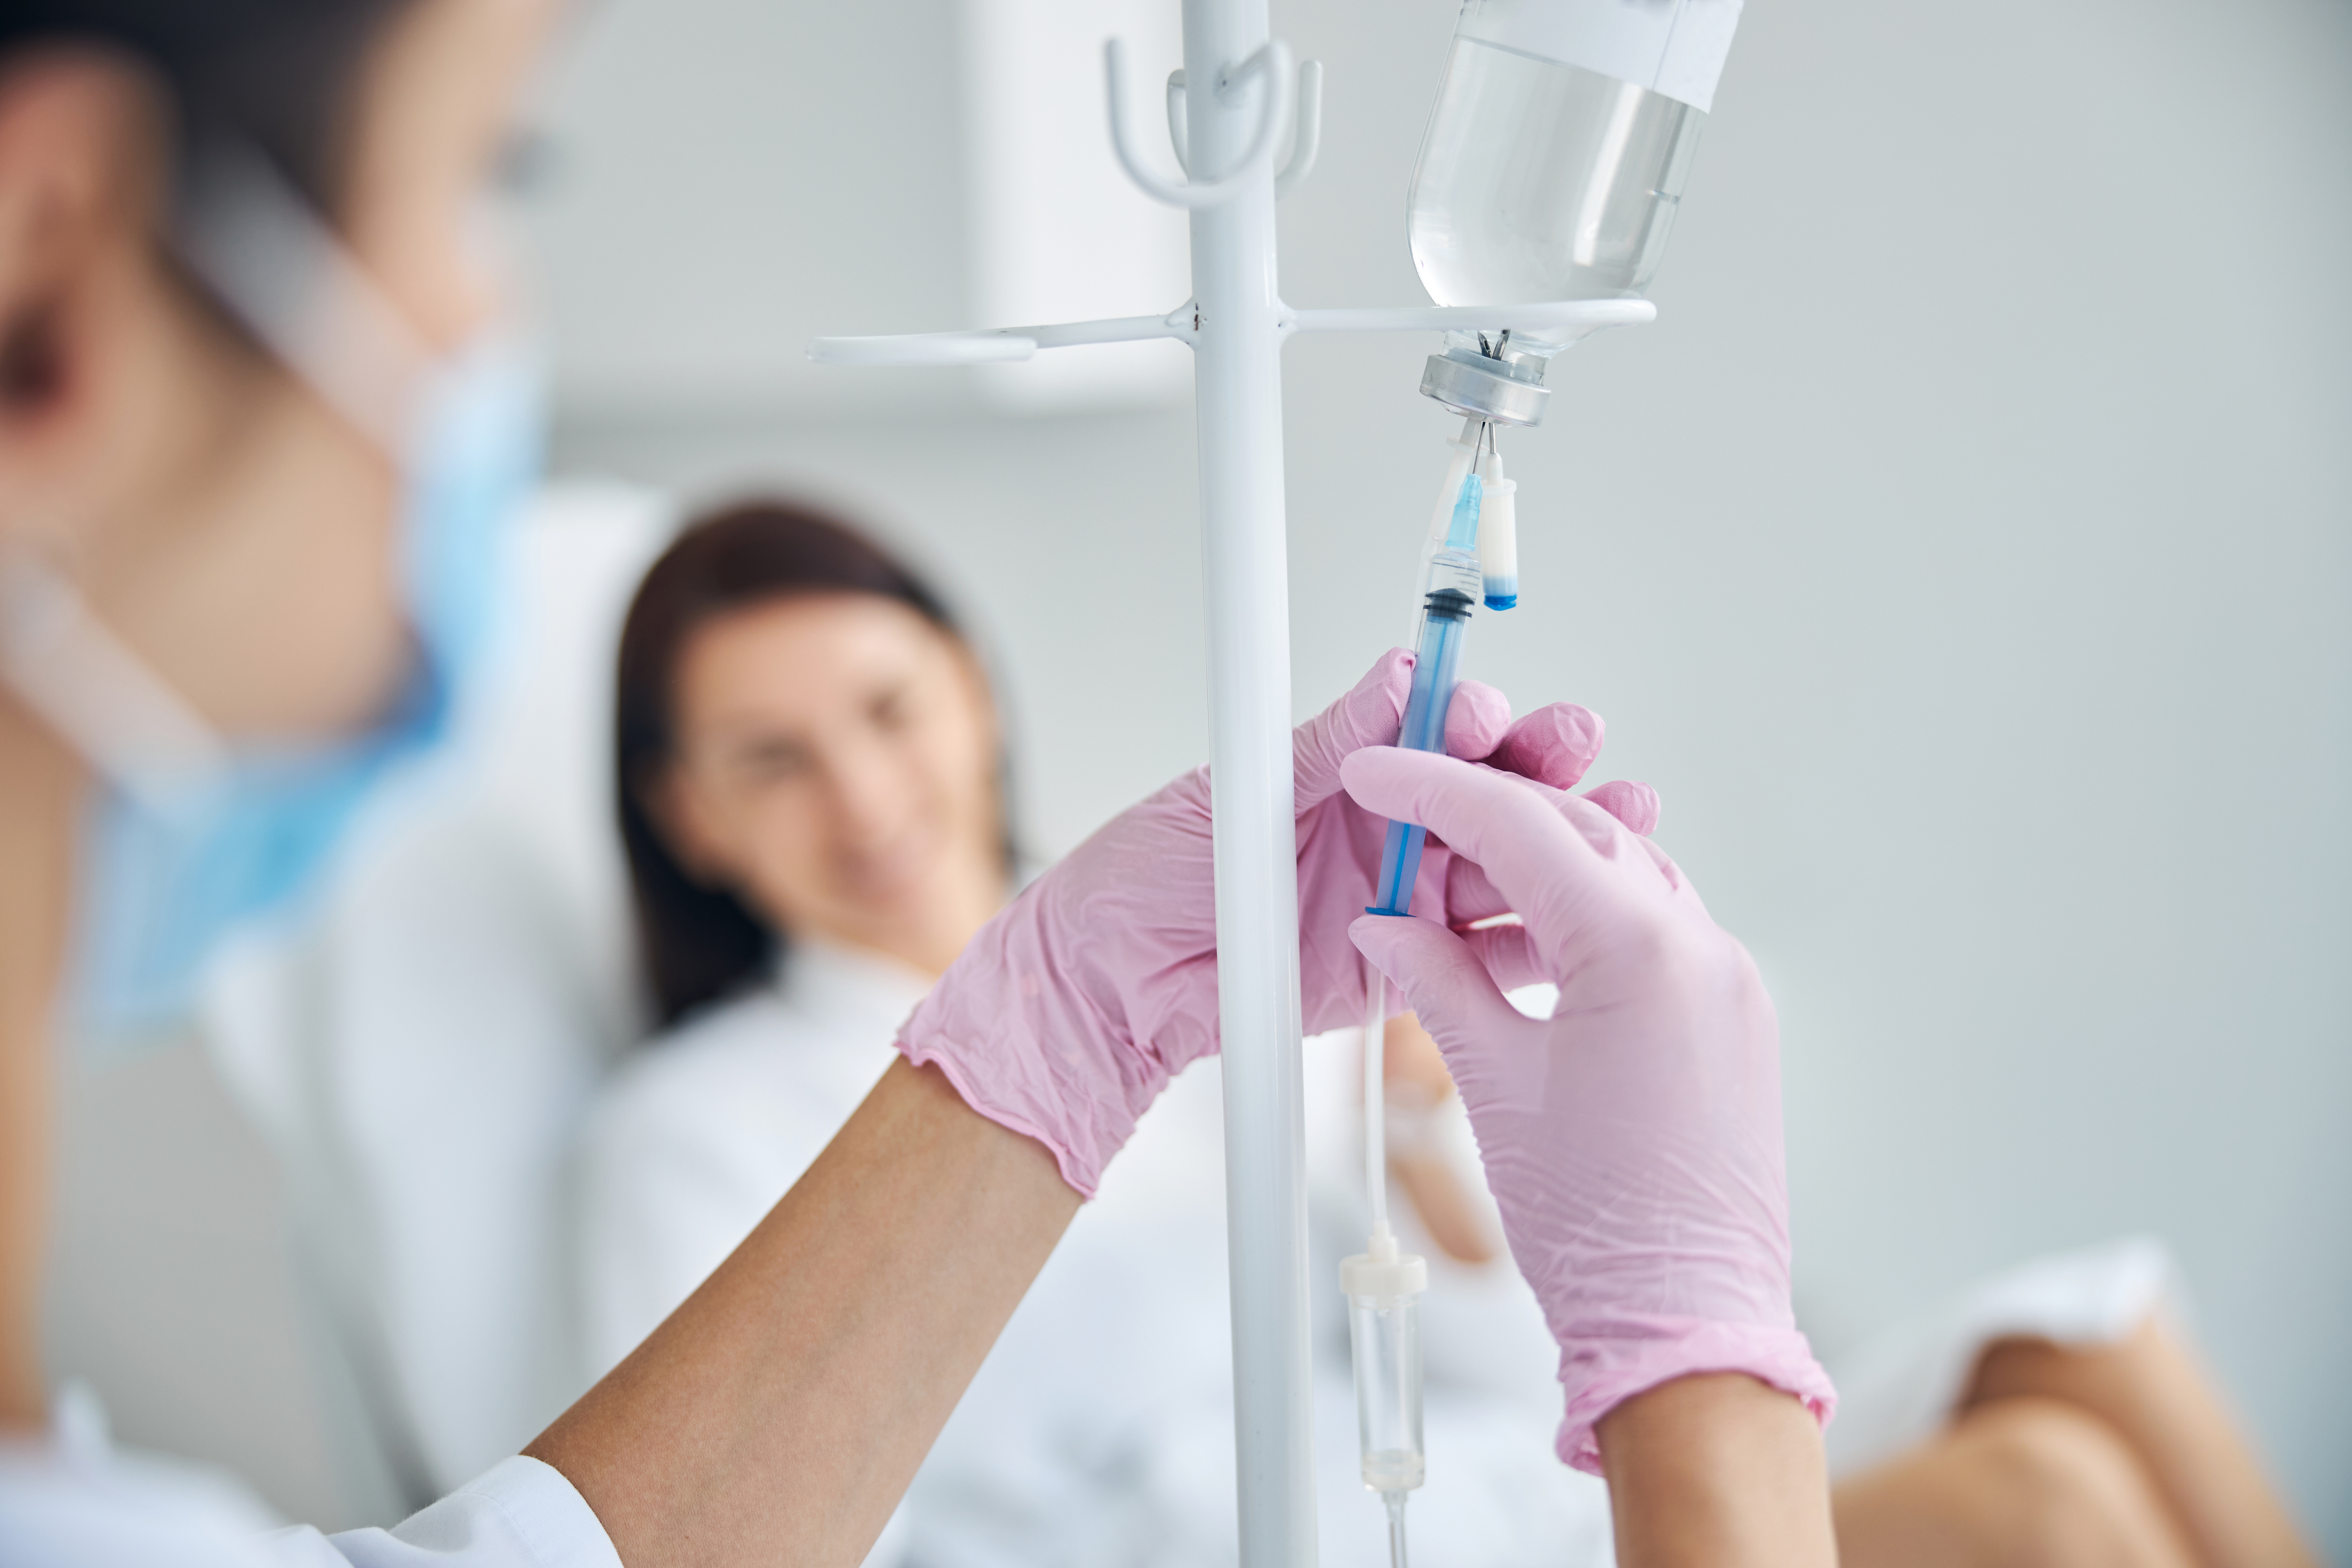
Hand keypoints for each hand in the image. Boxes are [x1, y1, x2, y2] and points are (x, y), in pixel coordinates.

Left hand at [896, 649, 1650, 1196]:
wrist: (1109, 982)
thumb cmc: (1146, 873)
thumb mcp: (1236, 794)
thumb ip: (1329, 744)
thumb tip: (1398, 675)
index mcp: (1348, 772)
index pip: (1434, 728)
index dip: (1467, 714)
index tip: (1480, 711)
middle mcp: (1388, 830)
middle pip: (1490, 789)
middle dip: (1541, 762)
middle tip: (1577, 739)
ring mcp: (1403, 900)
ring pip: (1507, 865)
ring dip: (1568, 840)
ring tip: (1626, 813)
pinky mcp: (1407, 973)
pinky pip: (1484, 955)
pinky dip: (1538, 935)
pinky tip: (1588, 913)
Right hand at [1343, 747, 1834, 1473]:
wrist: (1686, 1324)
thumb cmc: (1598, 1224)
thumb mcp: (1494, 1084)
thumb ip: (1438, 983)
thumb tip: (1389, 928)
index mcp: (1642, 950)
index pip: (1520, 826)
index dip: (1434, 789)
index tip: (1378, 772)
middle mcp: (1702, 949)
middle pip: (1579, 834)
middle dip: (1486, 816)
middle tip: (1405, 822)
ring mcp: (1729, 984)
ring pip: (1623, 875)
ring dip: (1538, 865)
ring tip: (1452, 890)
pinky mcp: (1734, 1021)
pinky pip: (1653, 931)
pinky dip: (1583, 917)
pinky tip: (1520, 943)